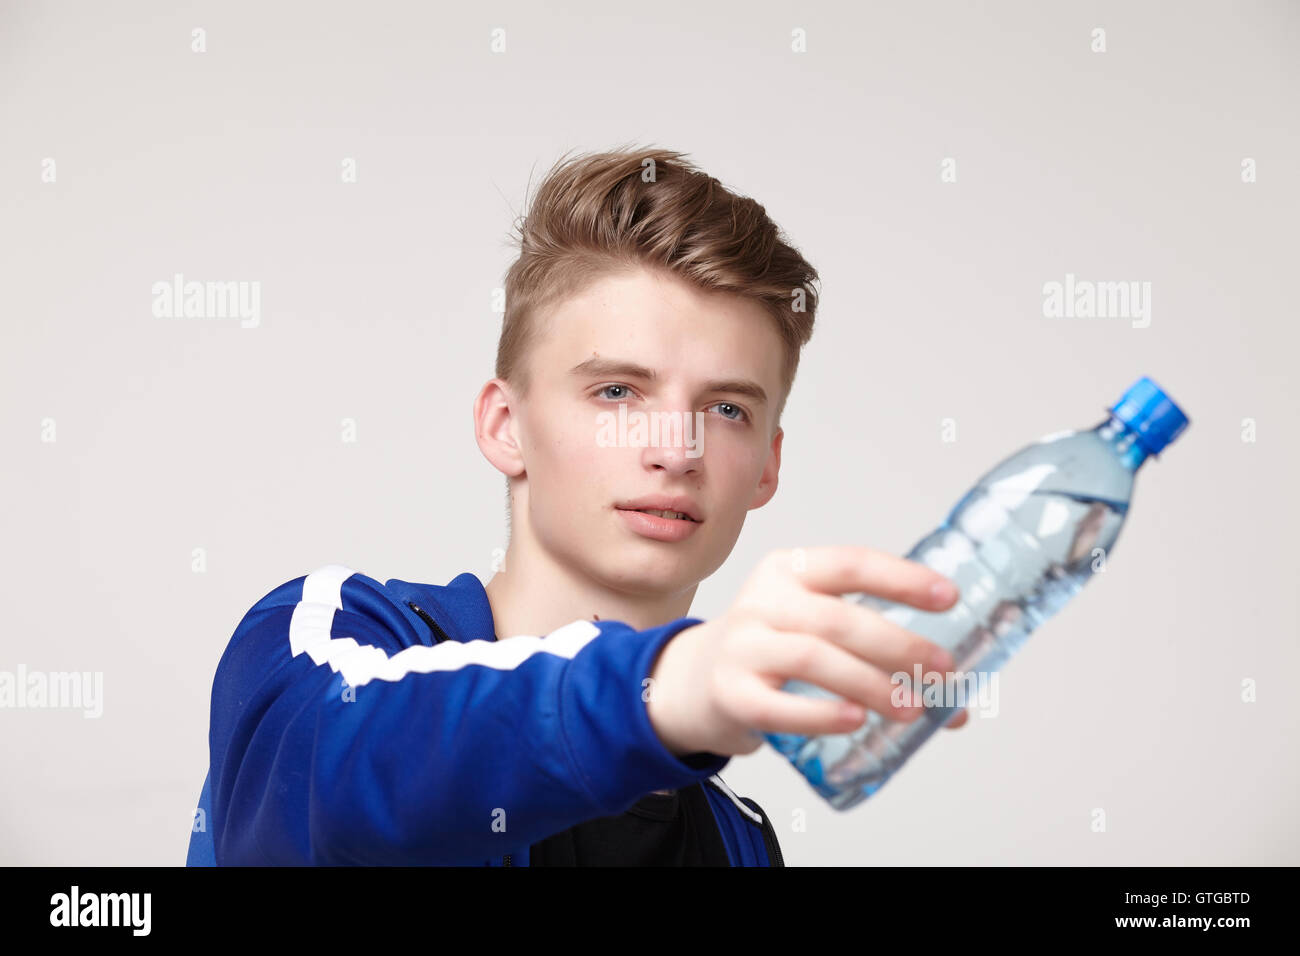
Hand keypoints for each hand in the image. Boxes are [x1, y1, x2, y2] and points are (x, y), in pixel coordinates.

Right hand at [647, 546, 965, 757]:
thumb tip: (954, 701)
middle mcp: (762, 602)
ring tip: (911, 708)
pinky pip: (777, 707)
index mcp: (788, 571)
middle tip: (941, 669)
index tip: (949, 597)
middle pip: (837, 617)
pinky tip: (855, 721)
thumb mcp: (809, 624)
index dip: (901, 578)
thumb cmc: (772, 649)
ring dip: (869, 684)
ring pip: (812, 658)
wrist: (696, 680)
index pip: (850, 563)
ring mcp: (743, 648)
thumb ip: (874, 650)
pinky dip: (819, 714)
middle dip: (897, 643)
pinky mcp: (731, 694)